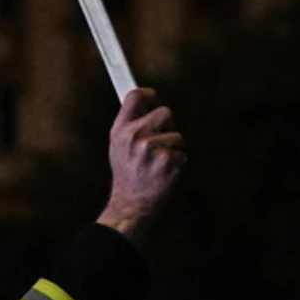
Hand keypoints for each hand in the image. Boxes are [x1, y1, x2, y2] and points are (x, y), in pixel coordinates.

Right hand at [98, 87, 184, 239]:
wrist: (131, 205)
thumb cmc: (127, 174)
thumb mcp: (118, 146)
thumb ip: (130, 123)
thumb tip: (145, 101)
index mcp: (120, 130)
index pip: (135, 96)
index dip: (149, 94)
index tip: (154, 100)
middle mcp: (134, 136)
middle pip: (165, 112)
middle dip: (167, 126)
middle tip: (159, 143)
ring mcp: (151, 149)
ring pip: (177, 136)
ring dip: (172, 149)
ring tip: (157, 164)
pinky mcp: (167, 161)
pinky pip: (181, 154)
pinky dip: (176, 164)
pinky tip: (163, 174)